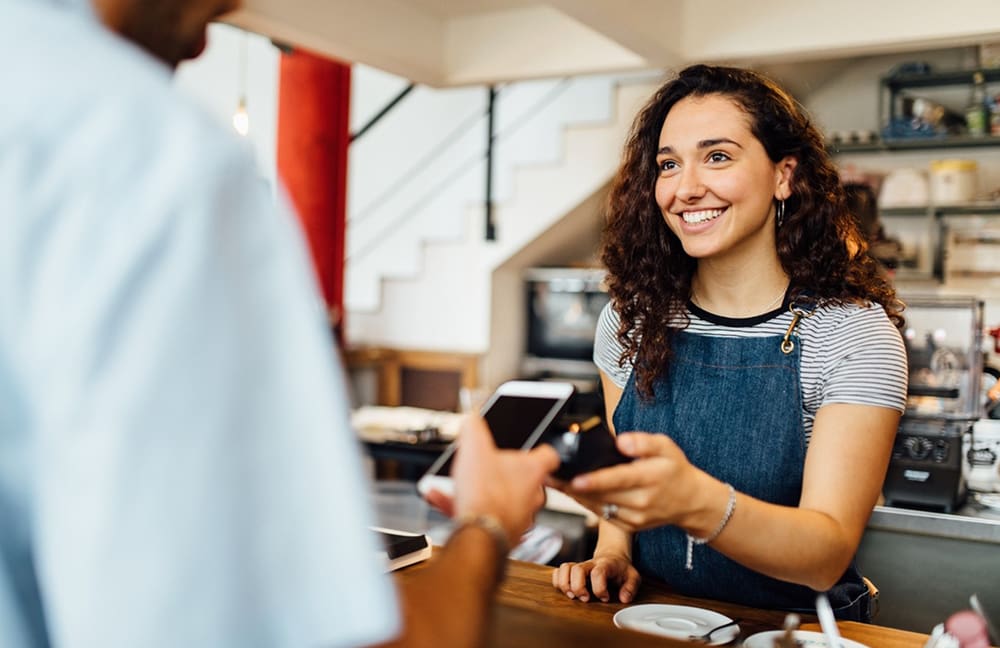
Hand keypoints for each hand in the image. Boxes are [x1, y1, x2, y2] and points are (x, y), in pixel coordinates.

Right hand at [428, 415, 559, 546]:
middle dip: (501, 472)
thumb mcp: (474, 448)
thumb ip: (474, 428)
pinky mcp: (505, 534)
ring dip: (479, 490)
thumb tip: (471, 419)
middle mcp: (532, 495)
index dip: (539, 449)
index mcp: (532, 470)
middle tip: (484, 466)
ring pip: (500, 498)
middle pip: (523, 478)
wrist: (478, 535)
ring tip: (456, 484)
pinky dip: (465, 507)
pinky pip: (485, 515)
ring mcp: (520, 516)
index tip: (531, 448)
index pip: (549, 455)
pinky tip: (442, 499)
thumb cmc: (485, 494)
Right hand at [551, 552, 640, 602]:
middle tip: (585, 598)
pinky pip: (558, 572)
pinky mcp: (571, 570)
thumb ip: (631, 587)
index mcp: (606, 565)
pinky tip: (567, 590)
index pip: (598, 573)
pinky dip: (558, 582)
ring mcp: (579, 566)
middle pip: (577, 570)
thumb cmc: (621, 569)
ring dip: (565, 584)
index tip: (605, 597)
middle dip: (578, 587)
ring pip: (564, 568)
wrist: (612, 555)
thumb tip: (623, 598)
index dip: (599, 588)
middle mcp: (590, 564)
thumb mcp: (633, 576)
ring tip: (572, 596)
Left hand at [557, 432, 705, 531]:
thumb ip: (643, 442)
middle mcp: (642, 501)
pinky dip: (586, 504)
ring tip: (553, 482)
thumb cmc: (675, 470)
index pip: (618, 480)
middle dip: (572, 486)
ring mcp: (635, 517)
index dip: (595, 481)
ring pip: (598, 507)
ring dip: (574, 496)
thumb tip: (621, 442)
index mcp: (650, 478)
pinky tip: (572, 492)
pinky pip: (603, 515)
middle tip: (549, 474)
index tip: (575, 479)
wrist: (691, 501)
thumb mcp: (666, 447)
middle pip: (602, 495)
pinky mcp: (630, 526)